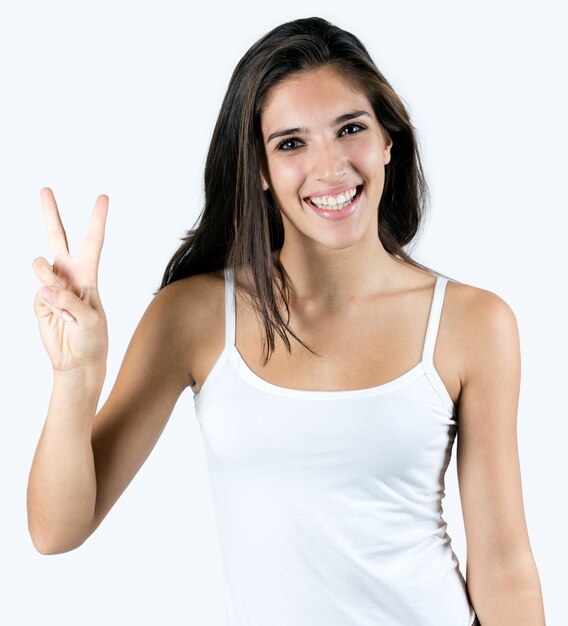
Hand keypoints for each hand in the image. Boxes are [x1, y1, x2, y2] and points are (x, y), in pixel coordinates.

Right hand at [32, 188, 108, 372]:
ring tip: (59, 300)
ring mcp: (52, 286)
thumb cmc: (92, 340)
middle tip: (45, 189)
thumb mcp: (90, 322)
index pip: (93, 242)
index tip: (103, 197)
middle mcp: (69, 275)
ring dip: (47, 279)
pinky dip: (45, 306)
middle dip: (51, 214)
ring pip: (40, 266)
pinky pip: (37, 294)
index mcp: (88, 275)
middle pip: (57, 238)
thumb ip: (69, 302)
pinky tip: (56, 318)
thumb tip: (46, 287)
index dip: (97, 220)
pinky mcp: (39, 300)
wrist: (77, 360)